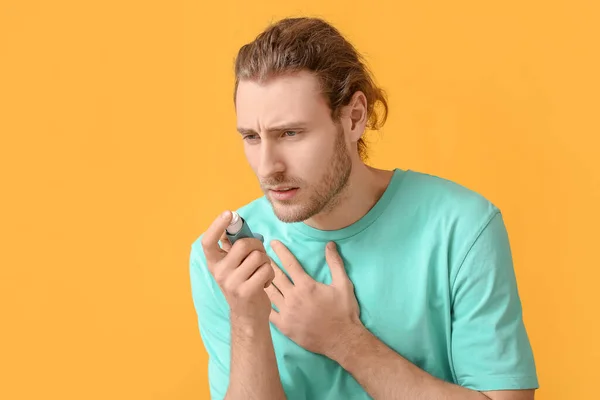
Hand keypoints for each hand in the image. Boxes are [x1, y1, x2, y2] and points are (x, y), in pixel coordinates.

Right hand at [201, 211, 274, 322]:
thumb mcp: (233, 266)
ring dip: (265, 261)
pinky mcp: (246, 291)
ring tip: (261, 271)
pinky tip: (264, 282)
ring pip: (258, 256)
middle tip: (259, 254)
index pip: (208, 241)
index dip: (216, 225)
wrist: (247, 315)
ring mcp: (232, 283)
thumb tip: (234, 222)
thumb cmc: (243, 283)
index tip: (228, 213)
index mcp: (214, 263)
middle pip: (243, 245)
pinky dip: (270, 274)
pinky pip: (266, 270)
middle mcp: (219, 272)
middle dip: (258, 245)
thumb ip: (232, 247)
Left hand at [265, 240, 362, 357]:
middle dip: (267, 263)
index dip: (281, 251)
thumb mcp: (343, 284)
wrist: (342, 340)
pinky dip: (263, 303)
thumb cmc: (344, 311)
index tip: (273, 243)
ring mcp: (287, 312)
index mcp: (306, 285)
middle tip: (259, 254)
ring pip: (270, 293)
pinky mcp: (284, 326)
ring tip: (255, 273)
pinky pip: (269, 312)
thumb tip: (329, 245)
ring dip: (262, 281)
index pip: (290, 263)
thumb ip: (335, 263)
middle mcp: (293, 297)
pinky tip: (258, 296)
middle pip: (276, 276)